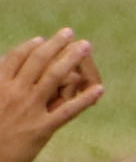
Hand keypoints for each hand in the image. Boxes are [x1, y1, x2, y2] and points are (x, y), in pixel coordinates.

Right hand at [0, 31, 103, 161]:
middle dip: (55, 44)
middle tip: (69, 32)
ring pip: (54, 76)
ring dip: (72, 58)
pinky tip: (99, 89)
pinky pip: (68, 111)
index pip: (15, 58)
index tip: (40, 40)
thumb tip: (2, 67)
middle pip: (38, 60)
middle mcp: (14, 94)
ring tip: (85, 46)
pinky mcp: (41, 129)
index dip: (29, 46)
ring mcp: (29, 110)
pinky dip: (85, 99)